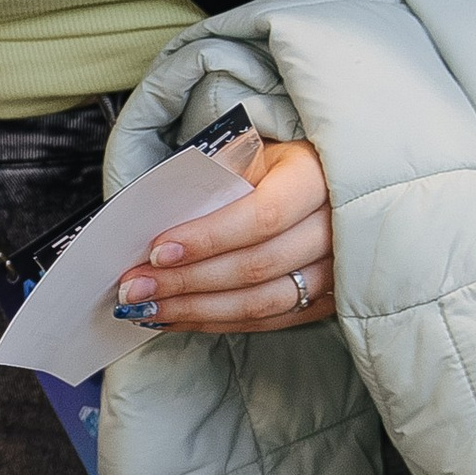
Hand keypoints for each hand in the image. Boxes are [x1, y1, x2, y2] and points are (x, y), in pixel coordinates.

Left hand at [117, 138, 333, 331]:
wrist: (330, 180)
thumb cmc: (279, 163)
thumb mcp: (253, 151)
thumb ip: (216, 180)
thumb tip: (158, 218)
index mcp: (316, 174)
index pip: (262, 215)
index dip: (207, 239)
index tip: (157, 251)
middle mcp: (336, 224)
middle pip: (258, 265)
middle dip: (188, 281)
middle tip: (136, 287)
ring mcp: (339, 267)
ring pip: (264, 302)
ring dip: (198, 310)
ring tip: (149, 308)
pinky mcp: (330, 298)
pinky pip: (271, 320)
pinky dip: (221, 322)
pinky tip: (181, 317)